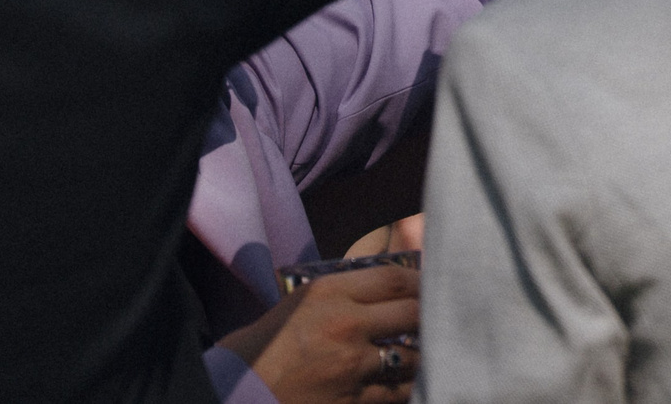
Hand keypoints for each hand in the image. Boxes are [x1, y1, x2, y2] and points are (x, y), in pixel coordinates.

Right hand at [218, 261, 420, 403]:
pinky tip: (410, 383)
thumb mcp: (297, 305)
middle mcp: (344, 324)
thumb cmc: (260, 350)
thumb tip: (385, 289)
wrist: (232, 395)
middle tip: (438, 319)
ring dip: (423, 356)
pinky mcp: (352, 402)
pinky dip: (407, 388)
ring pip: (413, 357)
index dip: (422, 281)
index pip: (394, 278)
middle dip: (431, 316)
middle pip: (413, 312)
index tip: (431, 286)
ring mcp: (351, 366)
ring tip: (428, 354)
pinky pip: (397, 393)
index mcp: (327, 292)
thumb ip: (341, 294)